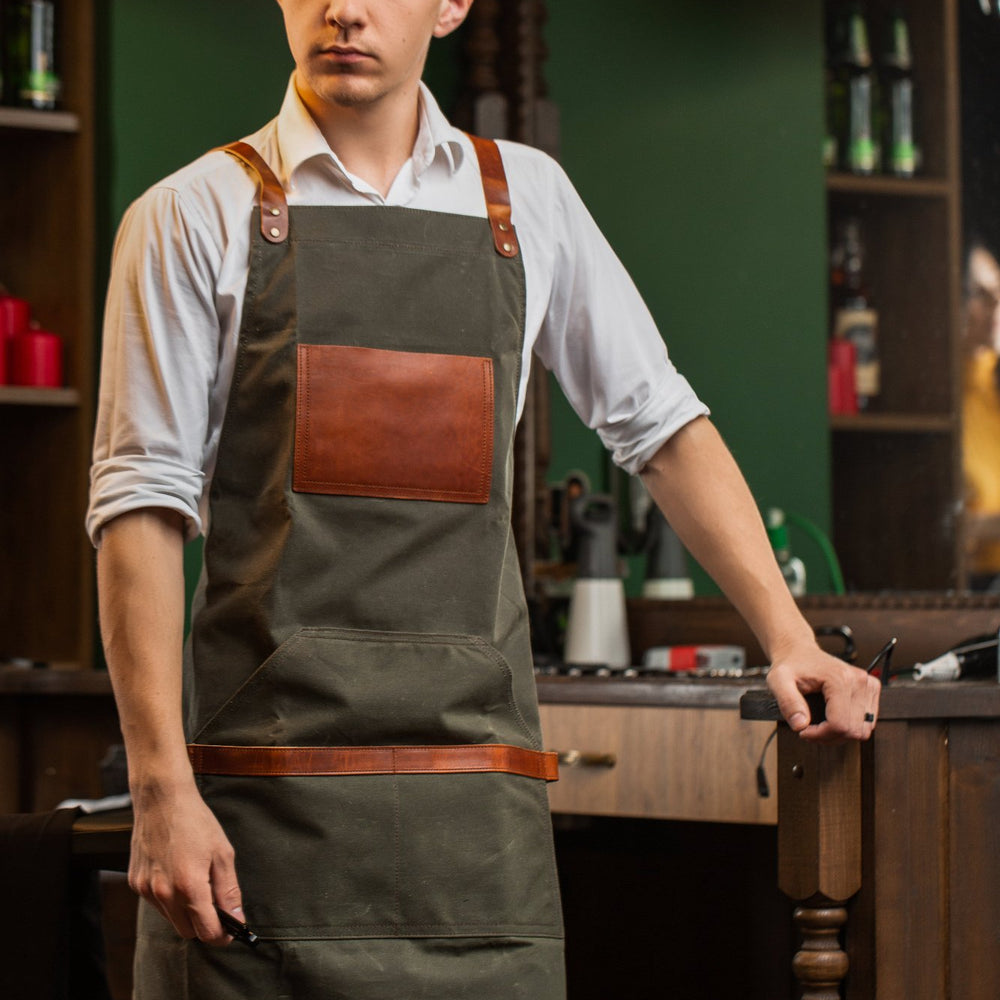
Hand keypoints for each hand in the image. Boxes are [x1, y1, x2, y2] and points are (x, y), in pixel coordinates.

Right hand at [128, 781, 242, 945]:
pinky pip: (157, 903)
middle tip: (217, 906)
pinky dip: (170, 899)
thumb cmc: (195, 822)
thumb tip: (237, 918)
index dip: (222, 935)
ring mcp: (146, 889)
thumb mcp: (223, 853)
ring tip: (197, 882)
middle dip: (204, 925)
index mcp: (189, 885)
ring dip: (186, 912)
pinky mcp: (135, 883)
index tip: (231, 930)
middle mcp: (163, 892)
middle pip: (187, 932)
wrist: (162, 799)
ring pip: (171, 919)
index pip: (206, 931)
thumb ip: (229, 890)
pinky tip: (177, 874)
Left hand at [766, 642, 880, 742]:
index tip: (803, 730)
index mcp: (840, 678)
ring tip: (820, 725)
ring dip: (840, 734)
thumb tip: (800, 725)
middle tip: (809, 729)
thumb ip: (787, 702)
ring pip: (863, 730)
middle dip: (829, 737)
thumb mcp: (778, 681)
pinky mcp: (871, 690)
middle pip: (853, 730)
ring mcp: (868, 685)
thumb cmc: (790, 664)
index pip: (839, 724)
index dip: (819, 735)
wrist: (800, 651)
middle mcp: (859, 681)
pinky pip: (868, 722)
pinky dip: (850, 727)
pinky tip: (832, 719)